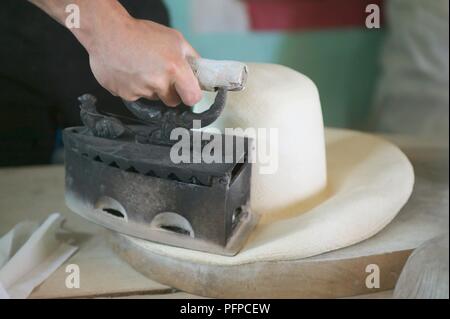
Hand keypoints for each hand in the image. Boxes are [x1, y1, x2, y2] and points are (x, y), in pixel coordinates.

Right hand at [86, 18, 201, 105]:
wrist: (107, 32)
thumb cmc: (141, 33)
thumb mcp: (174, 38)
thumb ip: (191, 57)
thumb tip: (200, 71)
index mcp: (175, 68)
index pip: (192, 98)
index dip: (191, 95)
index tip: (187, 92)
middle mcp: (158, 82)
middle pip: (172, 101)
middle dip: (170, 92)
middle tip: (161, 75)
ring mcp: (141, 90)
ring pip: (153, 98)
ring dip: (151, 88)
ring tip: (142, 68)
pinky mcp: (125, 94)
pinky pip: (136, 97)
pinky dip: (134, 87)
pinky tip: (130, 72)